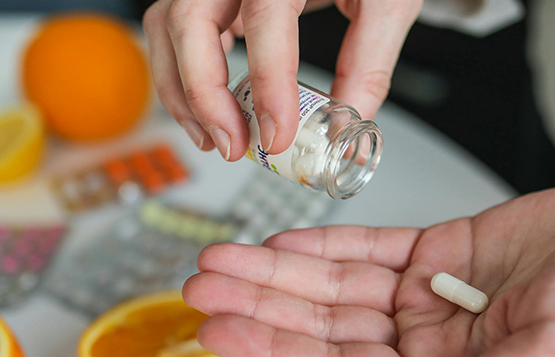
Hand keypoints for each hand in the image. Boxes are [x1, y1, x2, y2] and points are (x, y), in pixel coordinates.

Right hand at [142, 0, 421, 160]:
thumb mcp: (386, 2)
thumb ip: (368, 62)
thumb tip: (342, 127)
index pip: (265, 19)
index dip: (268, 84)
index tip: (277, 134)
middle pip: (189, 21)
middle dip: (204, 95)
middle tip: (234, 145)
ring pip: (168, 28)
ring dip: (183, 93)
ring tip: (217, 139)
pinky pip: (176, 32)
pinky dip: (184, 77)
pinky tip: (213, 112)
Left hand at [183, 178, 554, 356]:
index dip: (275, 350)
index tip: (221, 326)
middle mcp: (428, 342)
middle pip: (322, 325)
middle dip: (261, 303)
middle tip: (204, 284)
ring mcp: (427, 295)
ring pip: (334, 284)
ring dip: (279, 270)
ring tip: (224, 256)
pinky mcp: (437, 251)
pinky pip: (368, 249)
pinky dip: (325, 244)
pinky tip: (285, 242)